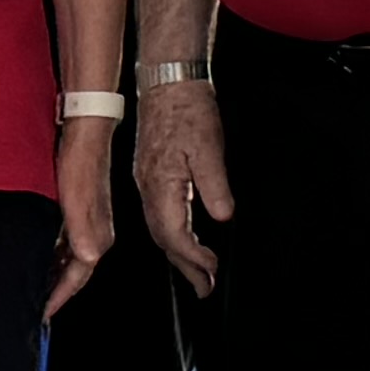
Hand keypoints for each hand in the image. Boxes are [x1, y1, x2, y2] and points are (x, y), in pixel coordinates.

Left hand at [47, 108, 121, 312]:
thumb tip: (87, 258)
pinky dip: (51, 255)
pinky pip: (63, 244)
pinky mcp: (78, 211)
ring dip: (51, 274)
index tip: (42, 315)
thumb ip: (81, 230)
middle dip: (55, 291)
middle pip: (73, 273)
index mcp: (97, 237)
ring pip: (67, 259)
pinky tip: (36, 255)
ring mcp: (87, 223)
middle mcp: (95, 234)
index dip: (59, 298)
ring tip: (31, 287)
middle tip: (33, 307)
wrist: (84, 131)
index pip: (77, 279)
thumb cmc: (80, 162)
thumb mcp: (76, 199)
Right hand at [137, 82, 233, 292]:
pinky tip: (185, 239)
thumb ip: (214, 184)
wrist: (168, 83)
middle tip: (205, 287)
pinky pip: (159, 216)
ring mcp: (147, 183)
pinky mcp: (151, 176)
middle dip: (185, 266)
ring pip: (160, 230)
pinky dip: (173, 235)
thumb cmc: (188, 110)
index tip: (213, 271)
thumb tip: (222, 216)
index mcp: (160, 185)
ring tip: (198, 272)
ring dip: (179, 255)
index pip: (175, 234)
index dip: (195, 257)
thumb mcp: (209, 146)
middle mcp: (148, 189)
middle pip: (164, 240)